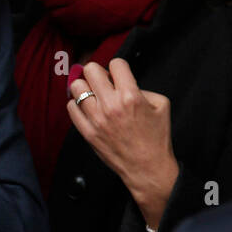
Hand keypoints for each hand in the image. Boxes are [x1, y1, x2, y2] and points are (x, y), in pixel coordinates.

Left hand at [67, 58, 178, 229]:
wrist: (147, 167)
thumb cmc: (156, 137)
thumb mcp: (160, 105)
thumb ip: (141, 88)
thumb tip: (121, 82)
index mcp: (131, 96)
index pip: (115, 64)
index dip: (118, 67)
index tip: (118, 75)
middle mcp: (111, 105)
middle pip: (90, 70)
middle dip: (97, 72)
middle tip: (103, 82)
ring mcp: (96, 119)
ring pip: (76, 87)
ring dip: (85, 87)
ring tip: (93, 95)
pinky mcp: (87, 132)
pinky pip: (71, 108)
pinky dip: (77, 104)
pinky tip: (87, 108)